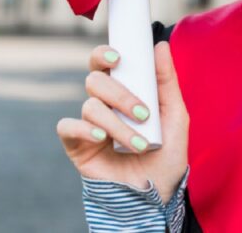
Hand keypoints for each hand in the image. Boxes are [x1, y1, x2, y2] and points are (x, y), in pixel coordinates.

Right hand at [56, 41, 189, 204]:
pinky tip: (101, 137)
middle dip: (120, 94)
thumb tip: (160, 46)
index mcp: (123, 91)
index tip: (118, 57)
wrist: (156, 195)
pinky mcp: (77, 146)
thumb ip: (167, 82)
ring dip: (117, 124)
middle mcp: (103, 104)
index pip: (104, 63)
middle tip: (142, 113)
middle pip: (95, 81)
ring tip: (140, 145)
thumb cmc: (166, 155)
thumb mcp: (175, 117)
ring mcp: (89, 124)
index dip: (103, 54)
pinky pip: (67, 127)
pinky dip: (83, 128)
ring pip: (90, 107)